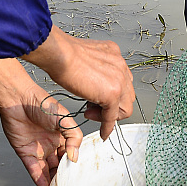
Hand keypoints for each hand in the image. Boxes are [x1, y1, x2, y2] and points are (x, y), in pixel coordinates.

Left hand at [0, 57, 82, 185]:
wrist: (19, 99)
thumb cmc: (42, 103)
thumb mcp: (66, 119)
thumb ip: (74, 137)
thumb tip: (75, 157)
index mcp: (62, 137)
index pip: (70, 156)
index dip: (73, 167)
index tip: (78, 178)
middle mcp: (50, 145)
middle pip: (58, 167)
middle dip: (62, 179)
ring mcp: (38, 150)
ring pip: (46, 171)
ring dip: (51, 183)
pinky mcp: (25, 153)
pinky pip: (33, 170)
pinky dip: (39, 180)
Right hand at [22, 26, 133, 140]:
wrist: (60, 54)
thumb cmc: (63, 54)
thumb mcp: (86, 59)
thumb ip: (94, 70)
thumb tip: (92, 83)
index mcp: (114, 55)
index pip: (122, 81)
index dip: (111, 94)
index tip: (98, 101)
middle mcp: (120, 66)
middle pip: (127, 95)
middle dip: (112, 106)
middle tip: (94, 109)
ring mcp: (119, 79)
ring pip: (125, 107)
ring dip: (109, 115)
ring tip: (91, 113)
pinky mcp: (112, 93)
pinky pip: (113, 116)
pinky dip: (108, 126)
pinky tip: (103, 132)